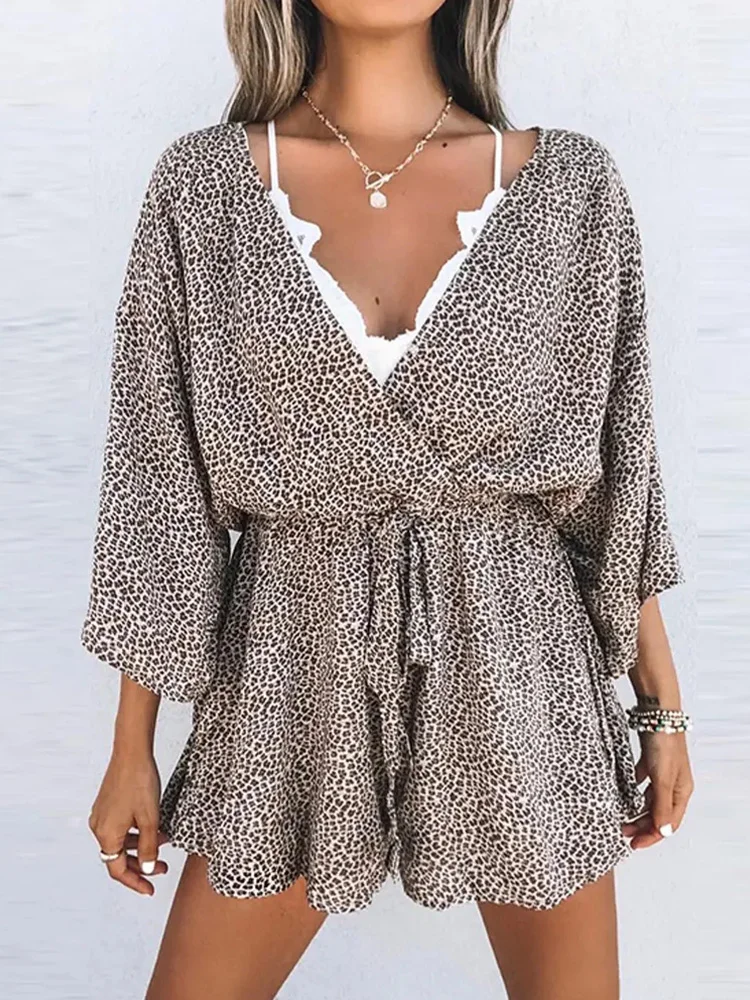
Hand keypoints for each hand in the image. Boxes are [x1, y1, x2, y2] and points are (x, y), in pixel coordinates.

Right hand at [88, 750, 169, 894]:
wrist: (131, 752)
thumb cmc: (140, 783)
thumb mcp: (151, 818)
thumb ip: (149, 847)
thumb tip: (149, 869)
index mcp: (106, 834)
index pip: (118, 870)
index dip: (136, 882)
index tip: (151, 889)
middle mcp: (99, 827)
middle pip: (119, 857)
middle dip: (142, 864)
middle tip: (164, 868)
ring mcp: (101, 815)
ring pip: (121, 841)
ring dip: (141, 845)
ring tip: (164, 841)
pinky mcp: (106, 804)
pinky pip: (120, 827)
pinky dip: (136, 831)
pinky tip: (154, 827)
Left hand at [621, 732, 693, 848]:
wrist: (657, 713)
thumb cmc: (663, 744)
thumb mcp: (662, 779)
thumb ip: (661, 805)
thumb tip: (663, 832)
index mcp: (681, 791)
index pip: (668, 823)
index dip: (652, 836)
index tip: (634, 844)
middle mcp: (675, 784)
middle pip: (659, 813)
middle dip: (642, 826)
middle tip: (623, 833)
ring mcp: (663, 772)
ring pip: (650, 799)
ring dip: (637, 811)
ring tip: (622, 819)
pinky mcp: (651, 761)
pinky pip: (643, 783)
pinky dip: (634, 791)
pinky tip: (624, 794)